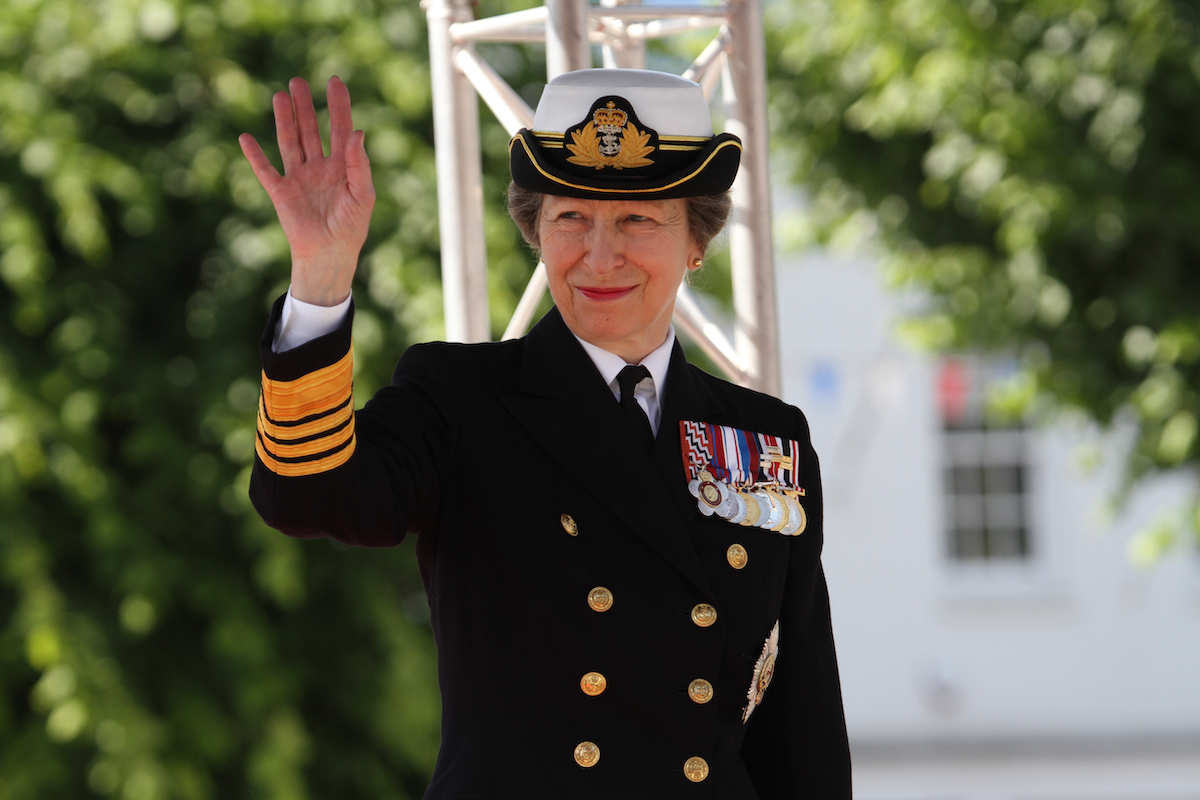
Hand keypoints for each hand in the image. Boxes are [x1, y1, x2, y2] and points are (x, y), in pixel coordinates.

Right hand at [239, 76, 375, 305]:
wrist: (330, 255)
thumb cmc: (352, 227)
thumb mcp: (363, 194)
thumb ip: (359, 164)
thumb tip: (357, 132)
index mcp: (342, 166)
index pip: (340, 128)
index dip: (338, 106)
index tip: (334, 82)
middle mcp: (319, 167)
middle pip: (310, 129)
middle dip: (304, 106)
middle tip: (297, 82)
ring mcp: (299, 178)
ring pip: (290, 142)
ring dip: (284, 120)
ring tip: (280, 96)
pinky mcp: (281, 192)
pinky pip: (265, 170)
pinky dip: (255, 155)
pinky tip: (246, 138)